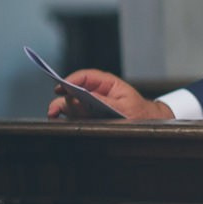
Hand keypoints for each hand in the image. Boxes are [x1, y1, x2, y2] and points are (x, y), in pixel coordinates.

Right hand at [46, 69, 173, 120]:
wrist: (148, 126)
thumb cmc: (140, 114)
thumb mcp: (125, 107)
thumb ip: (104, 102)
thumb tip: (85, 97)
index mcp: (109, 85)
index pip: (87, 77)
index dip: (72, 80)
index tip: (61, 87)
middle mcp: (98, 94)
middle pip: (75, 91)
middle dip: (63, 97)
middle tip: (54, 108)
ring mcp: (92, 105)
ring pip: (72, 103)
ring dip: (61, 108)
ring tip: (54, 113)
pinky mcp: (89, 117)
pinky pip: (74, 114)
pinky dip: (65, 116)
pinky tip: (59, 119)